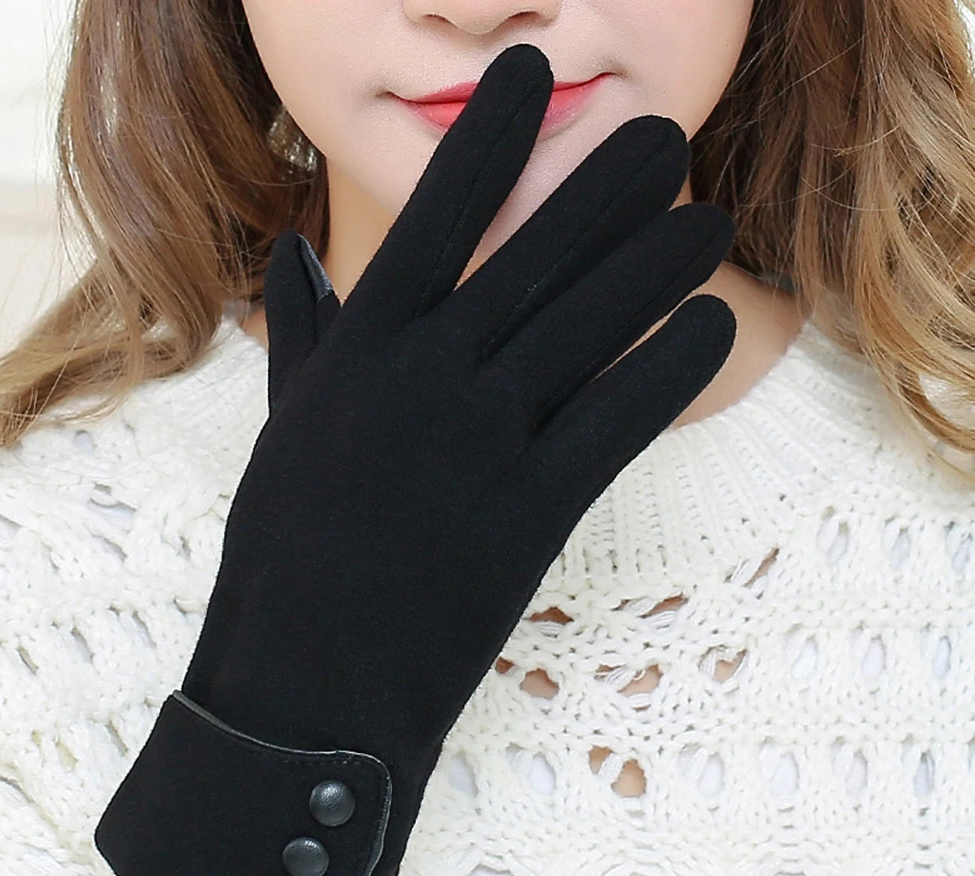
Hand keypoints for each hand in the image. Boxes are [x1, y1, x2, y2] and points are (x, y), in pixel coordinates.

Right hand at [95, 41, 736, 875]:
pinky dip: (672, 368)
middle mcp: (427, 378)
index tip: (529, 73)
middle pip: (535, 256)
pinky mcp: (533, 513)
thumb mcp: (285, 433)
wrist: (308, 681)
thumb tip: (289, 259)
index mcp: (361, 351)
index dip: (487, 138)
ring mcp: (484, 443)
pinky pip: (619, 420)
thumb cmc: (287, 554)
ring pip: (590, 326)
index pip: (434, 215)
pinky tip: (711, 323)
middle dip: (605, 186)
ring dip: (658, 263)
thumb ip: (303, 341)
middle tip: (662, 132)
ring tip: (707, 217)